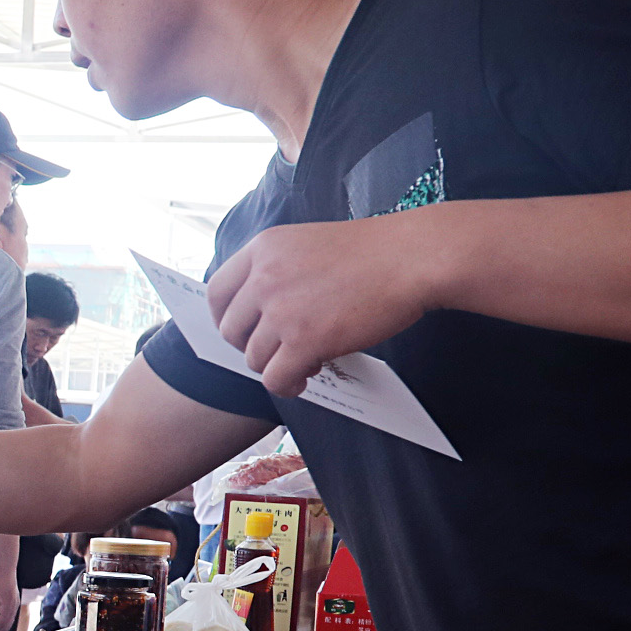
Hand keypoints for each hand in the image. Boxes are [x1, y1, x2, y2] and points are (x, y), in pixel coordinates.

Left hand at [207, 215, 440, 397]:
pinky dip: (287, 385)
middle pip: (231, 330)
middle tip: (277, 349)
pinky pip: (275, 378)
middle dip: (250, 346)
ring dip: (275, 366)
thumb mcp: (309, 244)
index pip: (217, 292)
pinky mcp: (303, 340)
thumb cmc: (374, 251)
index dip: (224, 318)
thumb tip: (259, 311)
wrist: (413, 257)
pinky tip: (304, 378)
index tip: (239, 331)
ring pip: (253, 358)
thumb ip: (278, 270)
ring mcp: (281, 310)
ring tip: (303, 362)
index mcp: (263, 249)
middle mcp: (263, 278)